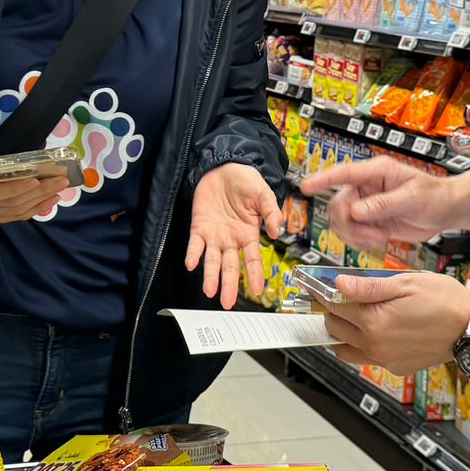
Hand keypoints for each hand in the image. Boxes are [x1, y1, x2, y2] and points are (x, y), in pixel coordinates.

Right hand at [0, 132, 68, 223]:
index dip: (16, 189)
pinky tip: (51, 200)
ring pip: (18, 211)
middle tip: (59, 181)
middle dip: (38, 193)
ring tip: (59, 189)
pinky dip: (36, 209)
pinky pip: (18, 216)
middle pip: (12, 203)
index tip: (36, 180)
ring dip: (41, 201)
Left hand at [186, 163, 283, 309]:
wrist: (224, 167)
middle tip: (227, 303)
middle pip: (230, 266)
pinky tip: (192, 264)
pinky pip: (195, 244)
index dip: (255, 275)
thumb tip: (277, 231)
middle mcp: (231, 239)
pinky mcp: (199, 227)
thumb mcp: (263, 194)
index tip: (257, 290)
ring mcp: (215, 235)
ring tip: (209, 291)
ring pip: (212, 261)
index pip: (252, 259)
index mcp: (248, 234)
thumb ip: (272, 212)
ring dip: (210, 276)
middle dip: (229, 285)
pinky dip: (193, 254)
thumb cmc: (246, 181)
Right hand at [298, 157, 455, 249]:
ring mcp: (366, 204)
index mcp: (376, 172)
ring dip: (354, 235)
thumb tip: (357, 212)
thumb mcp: (412, 198)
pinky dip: (359, 241)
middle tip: (371, 235)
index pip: (344, 173)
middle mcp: (366, 187)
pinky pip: (351, 232)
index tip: (305, 187)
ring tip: (377, 238)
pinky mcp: (369, 221)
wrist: (444, 211)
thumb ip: (384, 204)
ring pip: (341, 221)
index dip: (322, 180)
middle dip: (349, 224)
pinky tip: (376, 240)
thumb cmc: (433, 195)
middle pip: (338, 204)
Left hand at [320, 272, 469, 376]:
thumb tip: (340, 284)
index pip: (334, 307)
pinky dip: (365, 346)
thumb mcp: (406, 283)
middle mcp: (376, 346)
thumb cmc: (445, 301)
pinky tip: (380, 330)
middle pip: (335, 330)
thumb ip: (369, 287)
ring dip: (344, 334)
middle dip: (334, 313)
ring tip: (357, 317)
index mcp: (375, 322)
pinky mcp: (397, 367)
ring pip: (346, 351)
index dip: (325, 294)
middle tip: (344, 299)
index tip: (320, 287)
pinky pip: (369, 359)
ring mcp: (386, 360)